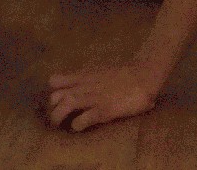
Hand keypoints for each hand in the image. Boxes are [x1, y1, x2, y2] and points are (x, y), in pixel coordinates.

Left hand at [46, 63, 165, 132]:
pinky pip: (81, 120)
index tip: (58, 99)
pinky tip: (80, 126)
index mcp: (84, 75)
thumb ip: (91, 77)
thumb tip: (84, 84)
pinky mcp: (102, 110)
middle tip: (59, 115)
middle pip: (55, 97)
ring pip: (64, 106)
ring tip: (62, 125)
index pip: (55, 81)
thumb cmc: (126, 73)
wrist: (144, 75)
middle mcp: (85, 86)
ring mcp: (93, 98)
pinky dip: (77, 125)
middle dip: (53, 109)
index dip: (53, 92)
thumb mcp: (102, 70)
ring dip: (59, 118)